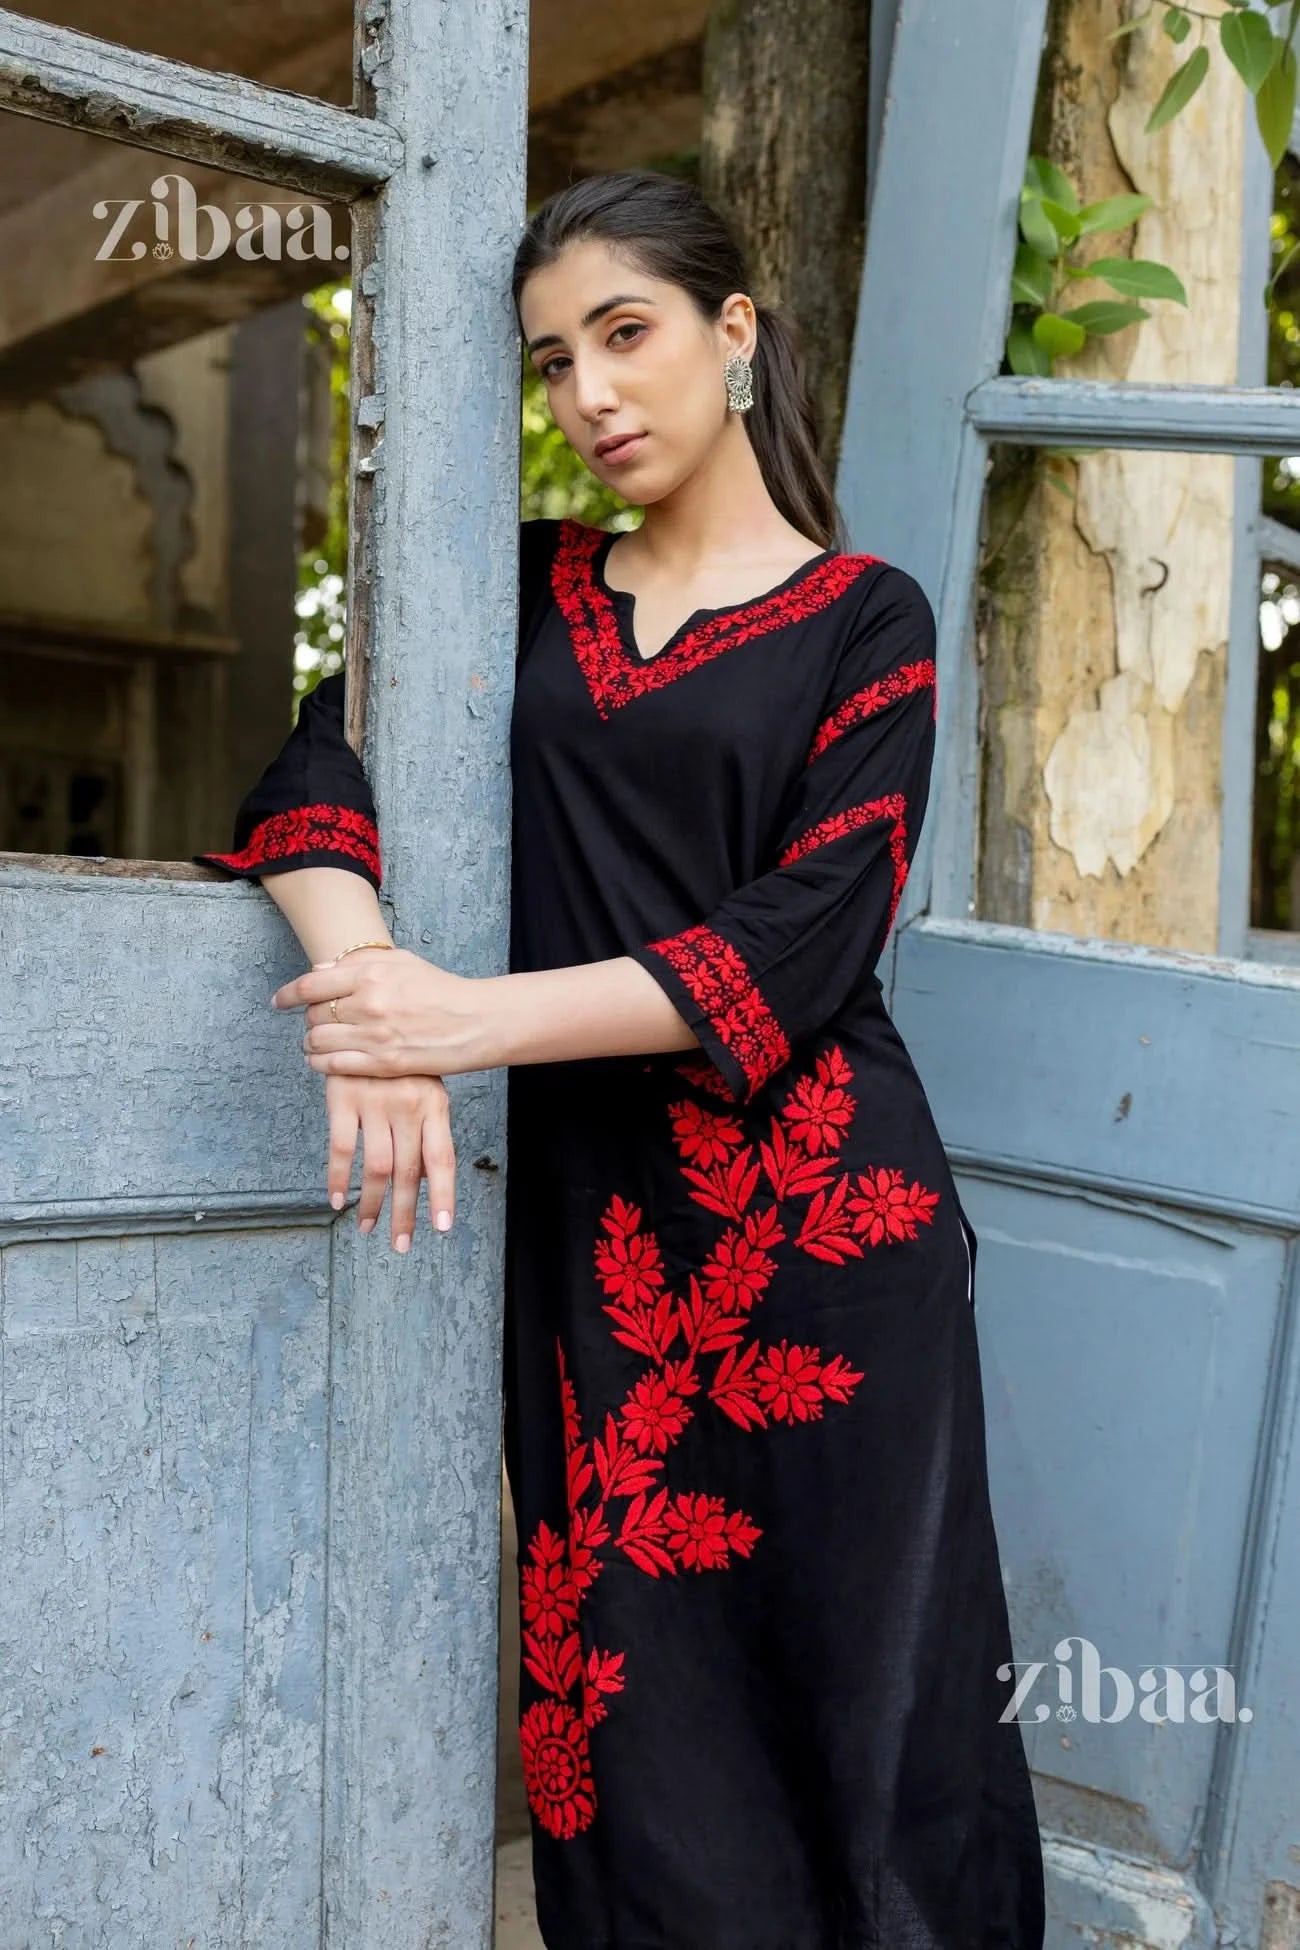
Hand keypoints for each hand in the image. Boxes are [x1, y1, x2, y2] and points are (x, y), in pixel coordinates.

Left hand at [271, 945, 493, 1078]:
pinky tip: (323, 1061)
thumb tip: (319, 971)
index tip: (280, 1001)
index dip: (288, 994)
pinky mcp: (382, 1063)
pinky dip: (320, 1064)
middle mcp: (368, 1003)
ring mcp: (374, 1036)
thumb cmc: (441, 990)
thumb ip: (358, 964)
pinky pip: (333, 1066)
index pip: (311, 985)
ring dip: (311, 1044)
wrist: (474, 1022)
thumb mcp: (402, 963)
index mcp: (371, 973)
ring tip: (317, 1043)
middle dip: (309, 1019)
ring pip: (318, 1042)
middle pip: (313, 1014)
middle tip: (316, 1022)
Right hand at [325, 1071, 457, 1248]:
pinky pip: (341, 1148)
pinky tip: (338, 1199)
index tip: (441, 1228)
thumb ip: (425, 1128)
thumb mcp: (423, 1084)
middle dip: (405, 1214)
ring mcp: (375, 1103)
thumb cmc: (399, 1057)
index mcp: (434, 1104)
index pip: (442, 1159)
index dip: (442, 1195)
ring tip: (369, 1227)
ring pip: (377, 1166)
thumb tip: (423, 1179)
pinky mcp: (343, 1098)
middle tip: (400, 1244)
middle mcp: (407, 1106)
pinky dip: (339, 1178)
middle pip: (409, 1172)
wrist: (364, 1012)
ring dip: (373, 1203)